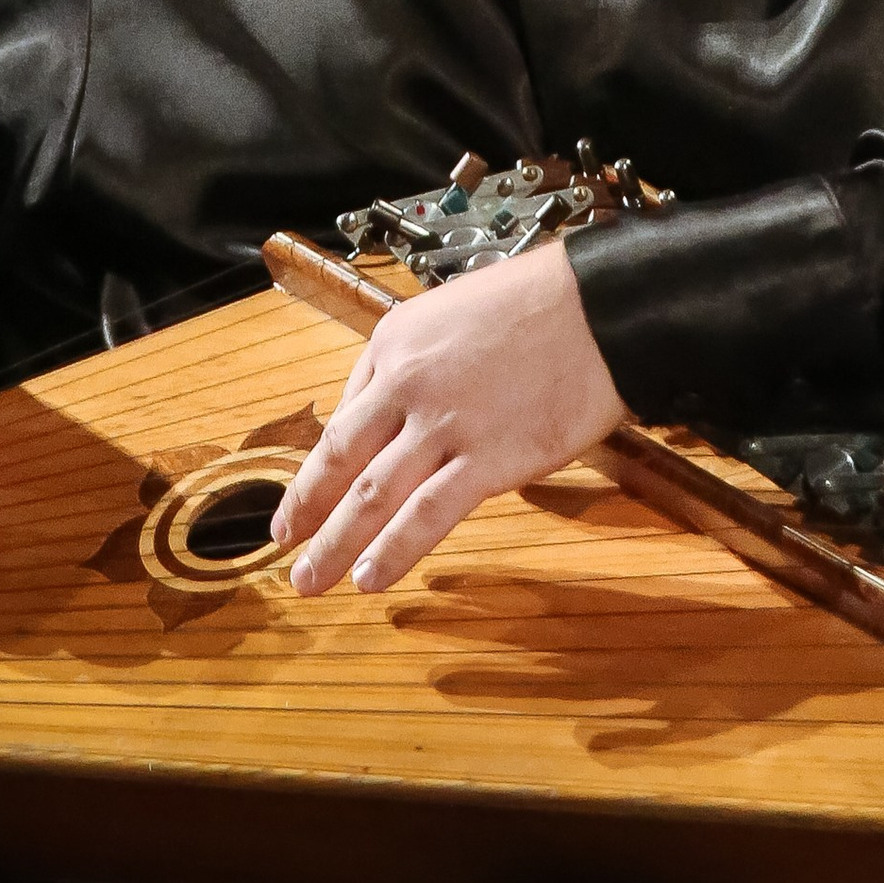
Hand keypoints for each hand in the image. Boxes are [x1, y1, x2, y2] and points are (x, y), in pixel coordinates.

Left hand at [269, 239, 626, 598]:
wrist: (599, 309)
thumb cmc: (540, 303)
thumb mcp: (455, 311)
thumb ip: (421, 361)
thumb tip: (401, 409)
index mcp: (395, 341)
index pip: (345, 412)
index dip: (320, 462)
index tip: (306, 492)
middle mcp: (406, 384)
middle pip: (341, 458)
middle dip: (306, 508)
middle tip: (283, 544)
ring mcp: (444, 426)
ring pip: (371, 495)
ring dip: (334, 543)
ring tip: (309, 579)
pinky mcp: (486, 461)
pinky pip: (426, 515)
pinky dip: (393, 550)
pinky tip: (369, 576)